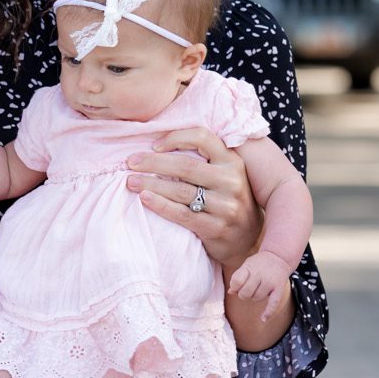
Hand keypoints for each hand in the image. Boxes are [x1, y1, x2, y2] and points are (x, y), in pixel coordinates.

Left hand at [126, 126, 262, 267]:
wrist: (248, 240)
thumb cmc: (227, 200)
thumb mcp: (226, 175)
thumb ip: (205, 159)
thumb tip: (160, 143)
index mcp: (232, 162)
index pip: (203, 138)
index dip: (176, 137)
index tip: (154, 144)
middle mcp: (231, 181)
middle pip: (185, 166)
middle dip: (153, 162)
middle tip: (130, 162)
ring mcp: (226, 206)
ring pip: (181, 191)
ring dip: (151, 184)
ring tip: (131, 182)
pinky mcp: (216, 228)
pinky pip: (182, 214)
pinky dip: (160, 205)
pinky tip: (144, 199)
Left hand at [229, 249, 294, 318]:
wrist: (279, 257)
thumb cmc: (259, 263)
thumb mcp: (246, 265)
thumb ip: (238, 277)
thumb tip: (230, 292)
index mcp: (249, 267)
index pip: (236, 281)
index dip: (235, 286)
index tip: (237, 285)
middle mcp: (260, 275)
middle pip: (245, 293)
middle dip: (243, 293)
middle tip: (248, 287)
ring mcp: (270, 283)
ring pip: (256, 298)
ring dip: (255, 296)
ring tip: (258, 287)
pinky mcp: (279, 290)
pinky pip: (273, 303)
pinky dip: (268, 312)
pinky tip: (263, 319)